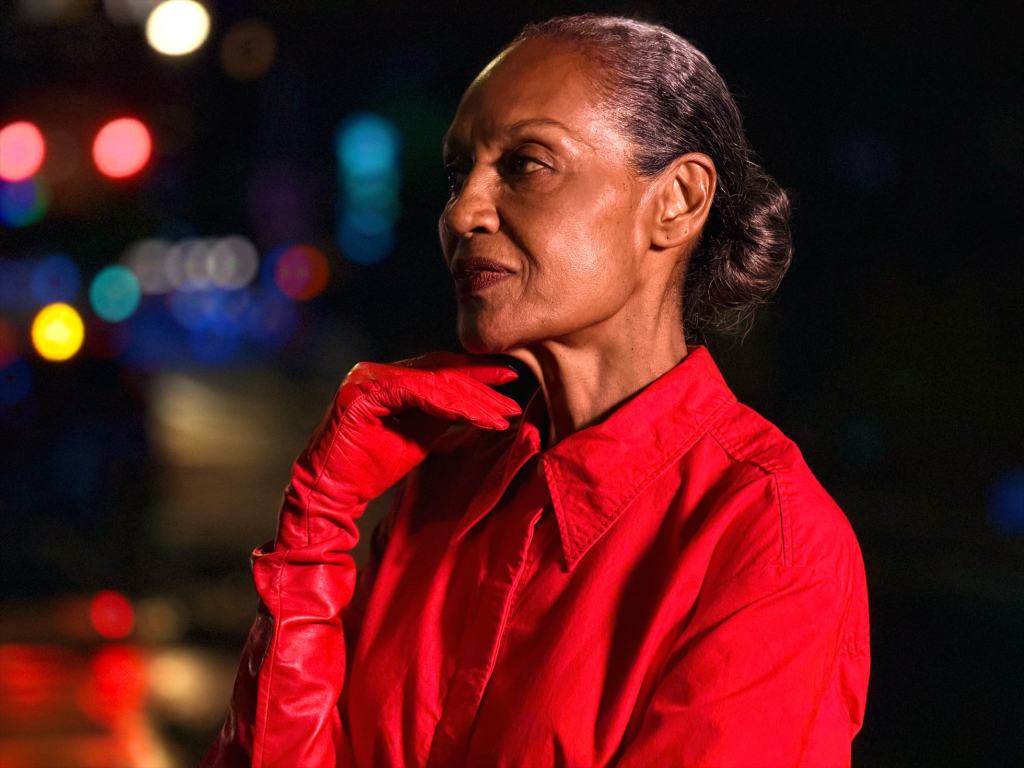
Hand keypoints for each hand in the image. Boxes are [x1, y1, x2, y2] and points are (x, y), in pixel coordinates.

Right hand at [275, 351, 521, 548]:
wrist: (330, 495)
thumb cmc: (370, 469)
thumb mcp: (418, 436)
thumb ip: (441, 414)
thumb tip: (479, 403)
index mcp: (386, 377)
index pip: (438, 370)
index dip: (476, 375)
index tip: (510, 382)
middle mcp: (374, 371)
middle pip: (439, 372)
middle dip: (481, 386)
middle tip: (513, 399)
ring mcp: (366, 379)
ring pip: (433, 382)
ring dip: (472, 399)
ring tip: (502, 415)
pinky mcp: (362, 395)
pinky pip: (416, 394)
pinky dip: (450, 406)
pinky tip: (477, 418)